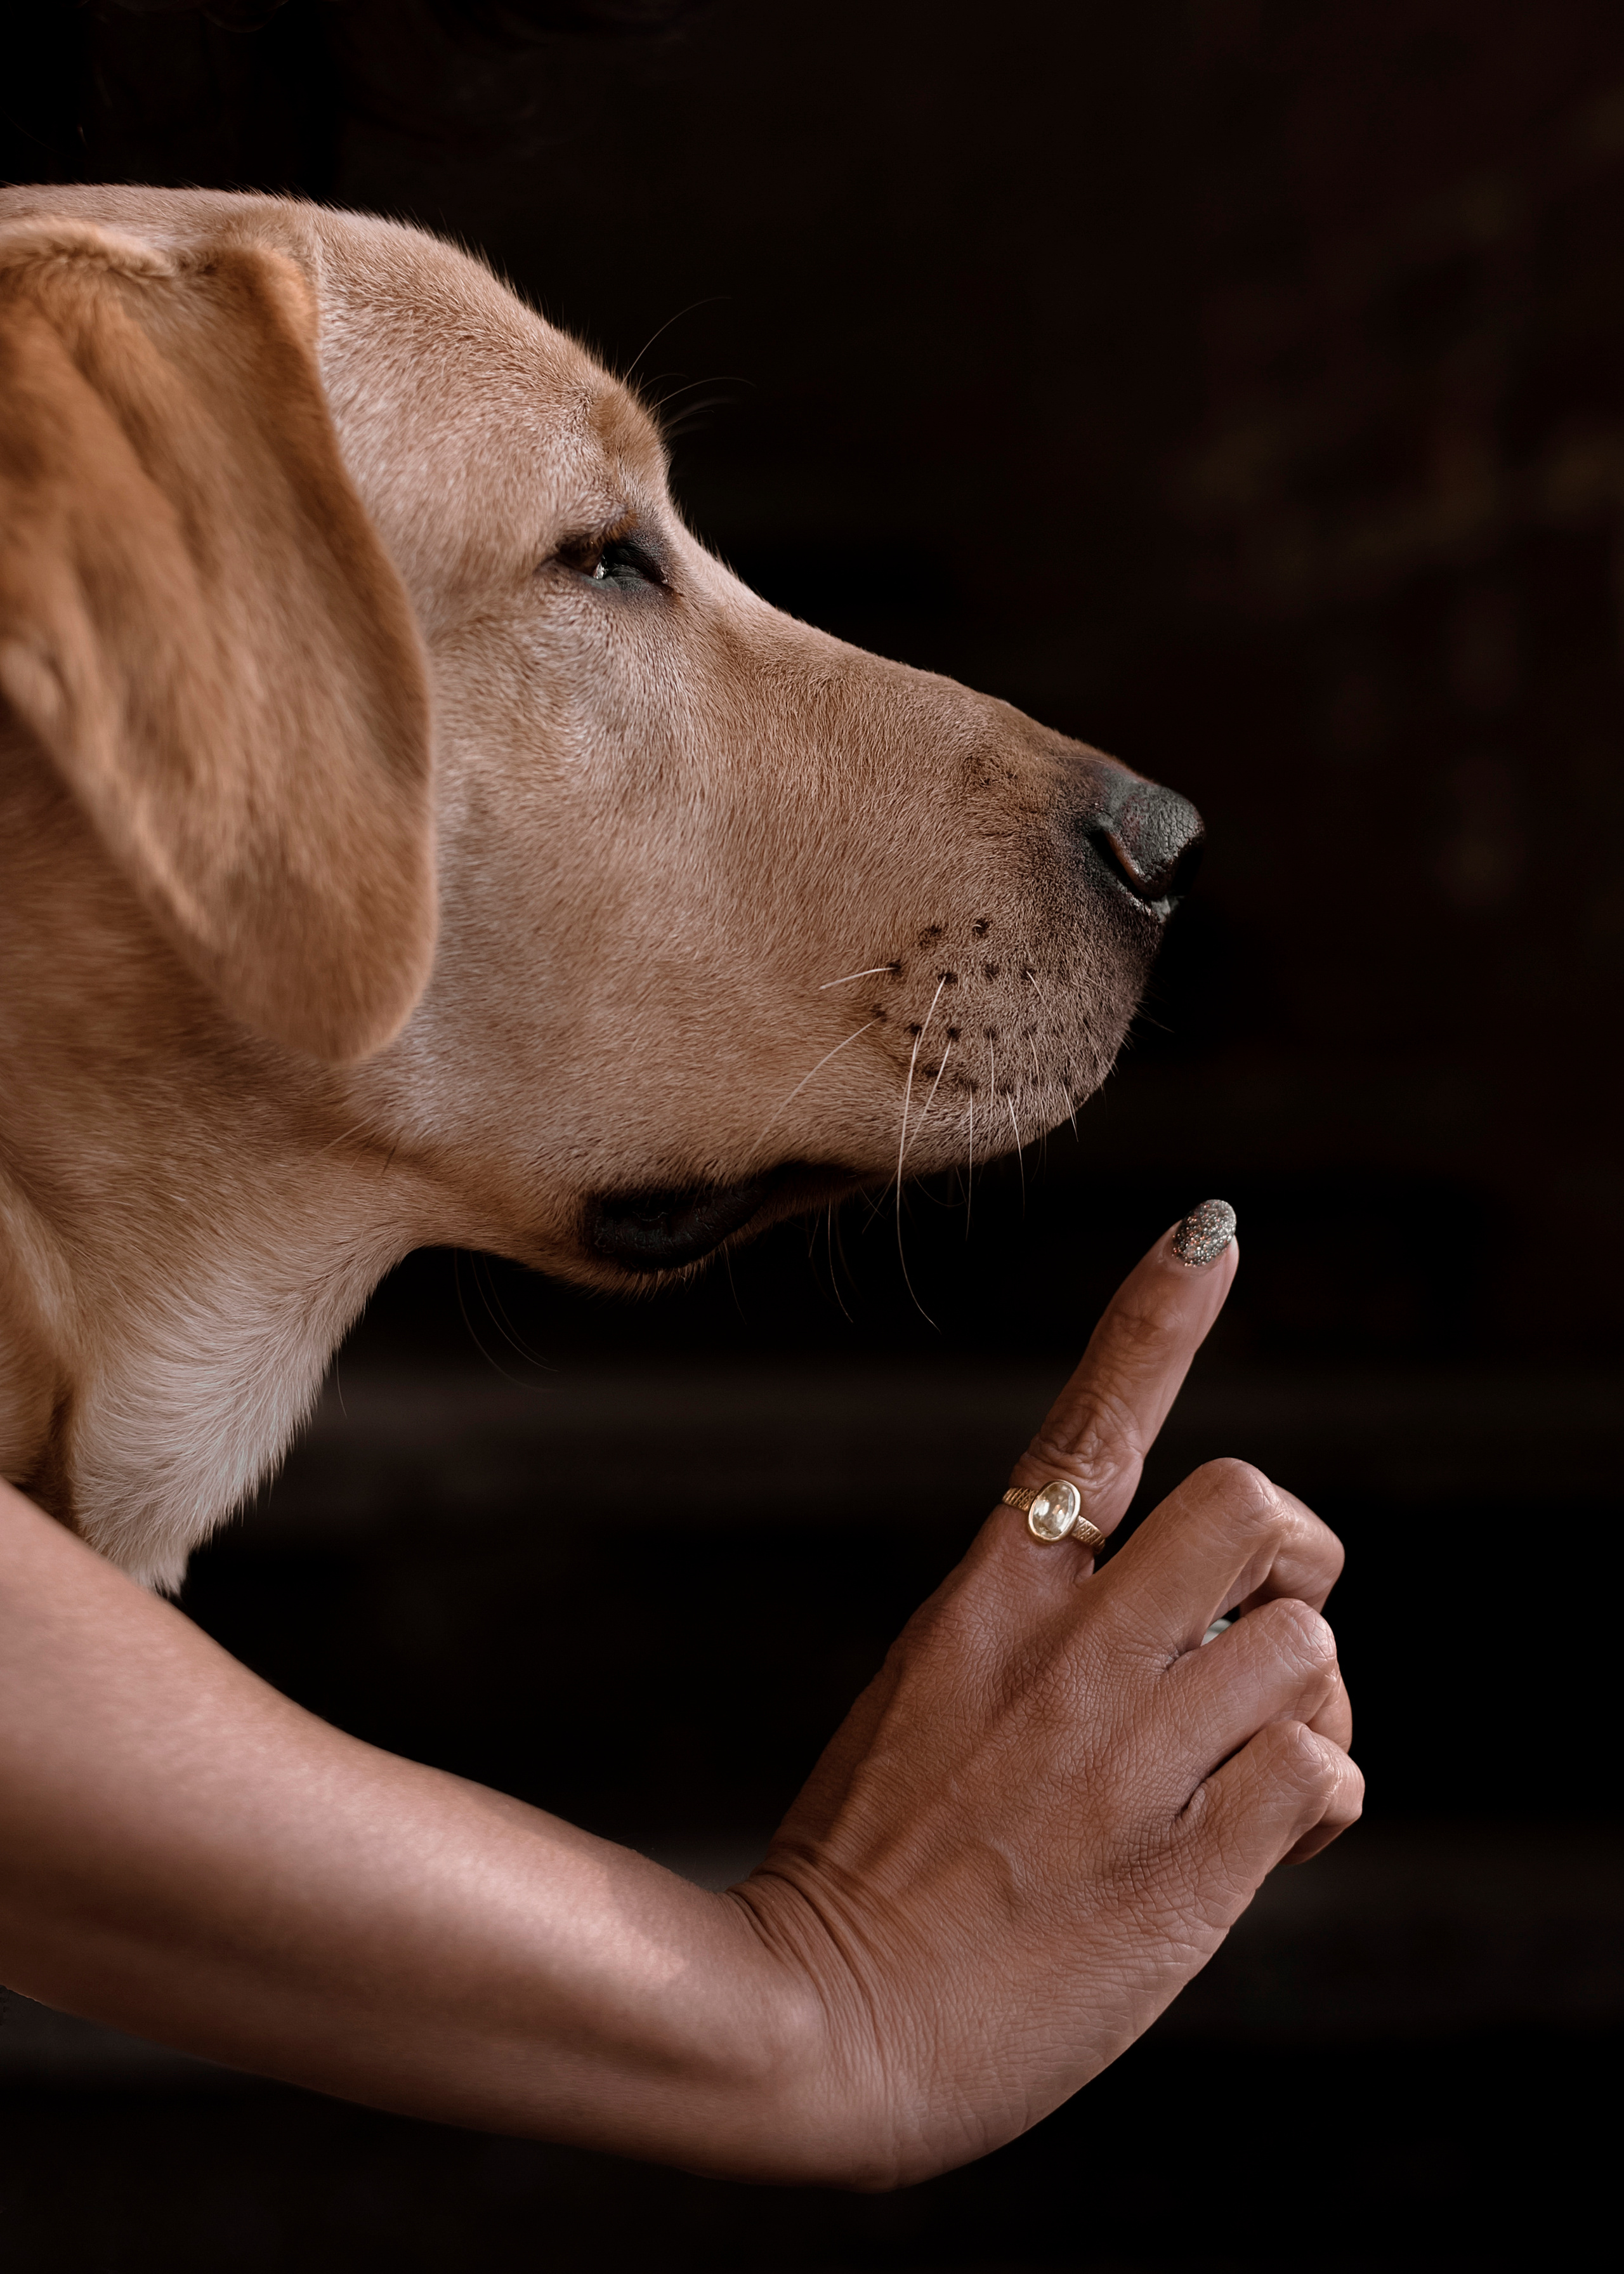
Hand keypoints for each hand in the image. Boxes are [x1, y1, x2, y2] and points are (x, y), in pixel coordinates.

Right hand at [734, 1211, 1360, 2186]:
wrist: (824, 2029)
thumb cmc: (877, 1862)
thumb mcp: (934, 1698)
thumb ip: (1056, 1641)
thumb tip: (1205, 1616)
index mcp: (987, 1600)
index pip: (1089, 1425)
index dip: (1159, 1319)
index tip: (1212, 1233)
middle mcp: (1063, 1658)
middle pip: (1255, 1510)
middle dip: (1290, 1563)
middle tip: (1255, 1627)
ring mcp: (1124, 1762)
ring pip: (1310, 1651)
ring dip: (1301, 1700)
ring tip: (1239, 1762)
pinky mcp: (1181, 1873)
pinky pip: (1325, 1773)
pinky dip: (1315, 1794)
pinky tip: (1258, 1834)